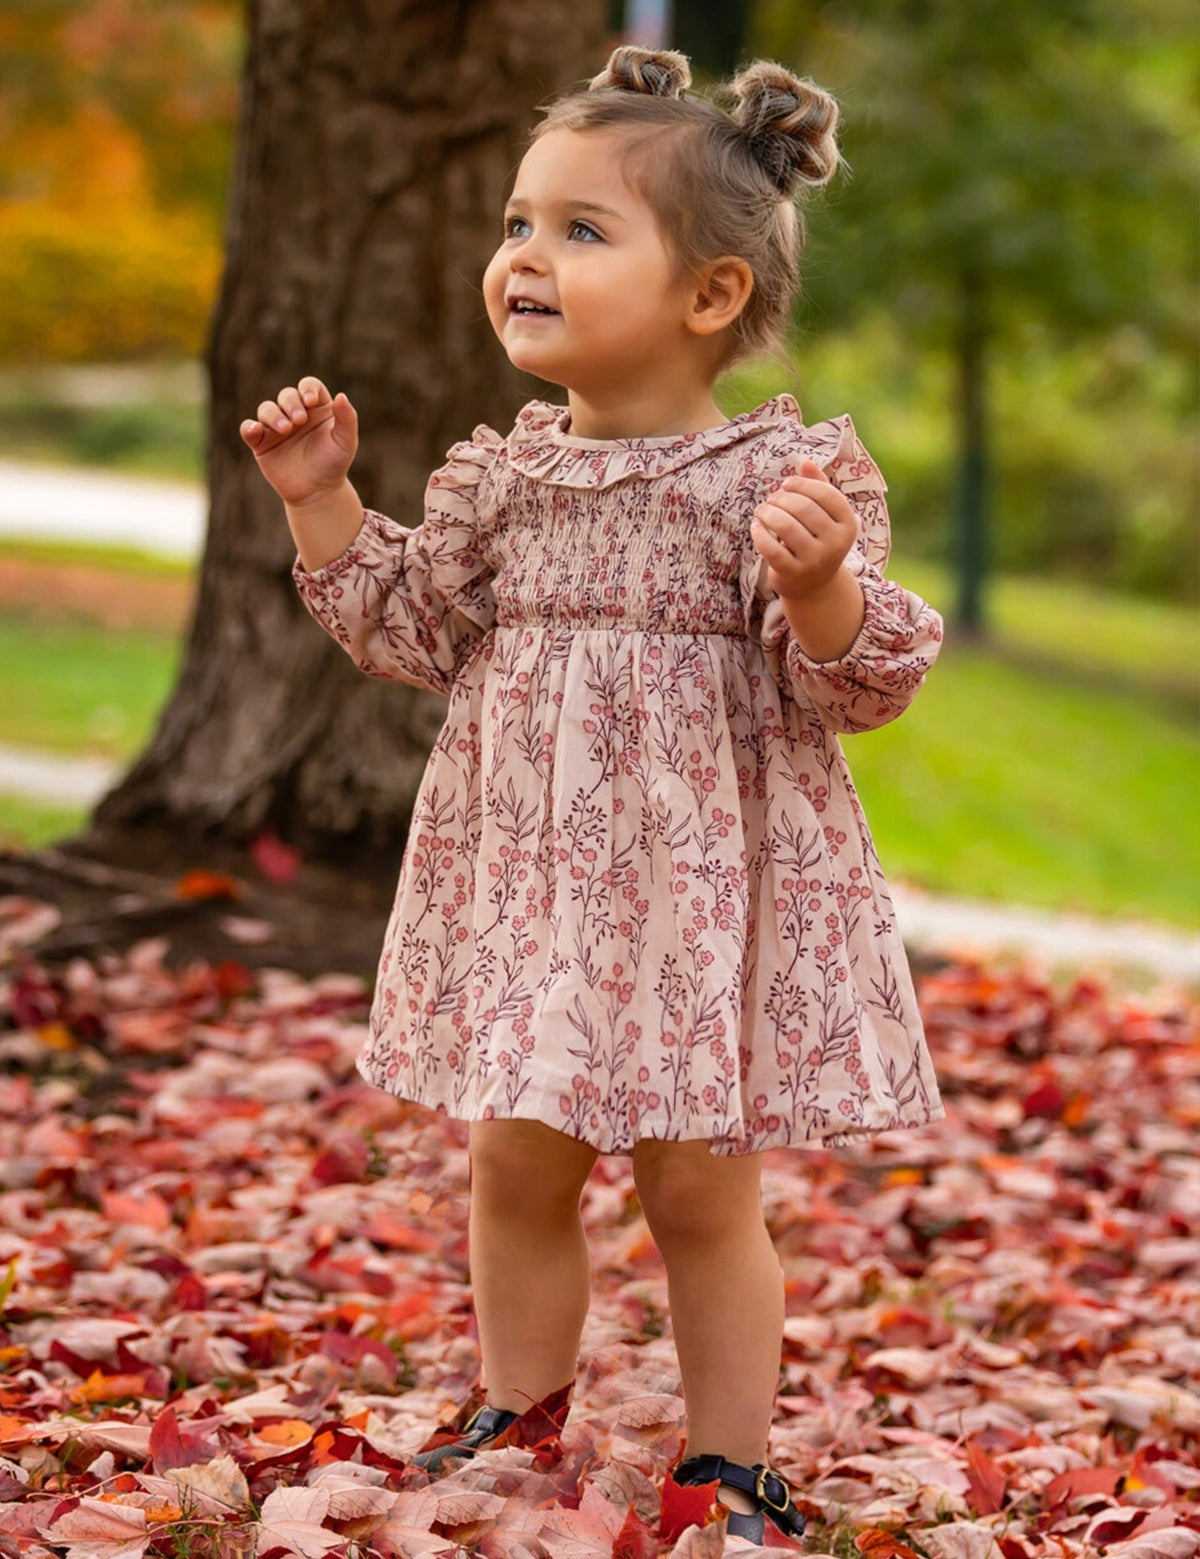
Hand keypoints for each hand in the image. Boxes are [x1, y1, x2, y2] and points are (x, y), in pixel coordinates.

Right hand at [240, 377, 358, 508]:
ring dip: (273, 415)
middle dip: (291, 403)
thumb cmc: (334, 464)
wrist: (317, 492)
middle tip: (299, 420)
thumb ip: (347, 419)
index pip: (309, 386)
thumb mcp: (346, 442)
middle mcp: (295, 414)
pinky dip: (249, 427)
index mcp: (316, 408)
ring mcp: (276, 427)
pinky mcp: (261, 443)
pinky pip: (248, 429)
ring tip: (285, 429)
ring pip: (266, 409)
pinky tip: (255, 430)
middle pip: (287, 395)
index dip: (308, 388)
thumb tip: (341, 396)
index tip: (311, 401)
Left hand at [751, 459, 857, 600]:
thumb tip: (805, 462)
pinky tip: (756, 527)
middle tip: (770, 500)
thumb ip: (818, 486)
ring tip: (761, 511)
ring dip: (767, 512)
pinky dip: (759, 533)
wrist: (813, 585)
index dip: (802, 484)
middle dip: (781, 498)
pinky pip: (771, 548)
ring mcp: (815, 561)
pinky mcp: (793, 574)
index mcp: (848, 524)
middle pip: (803, 507)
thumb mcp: (824, 515)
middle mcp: (836, 544)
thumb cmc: (816, 540)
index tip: (786, 485)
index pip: (826, 493)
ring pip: (786, 526)